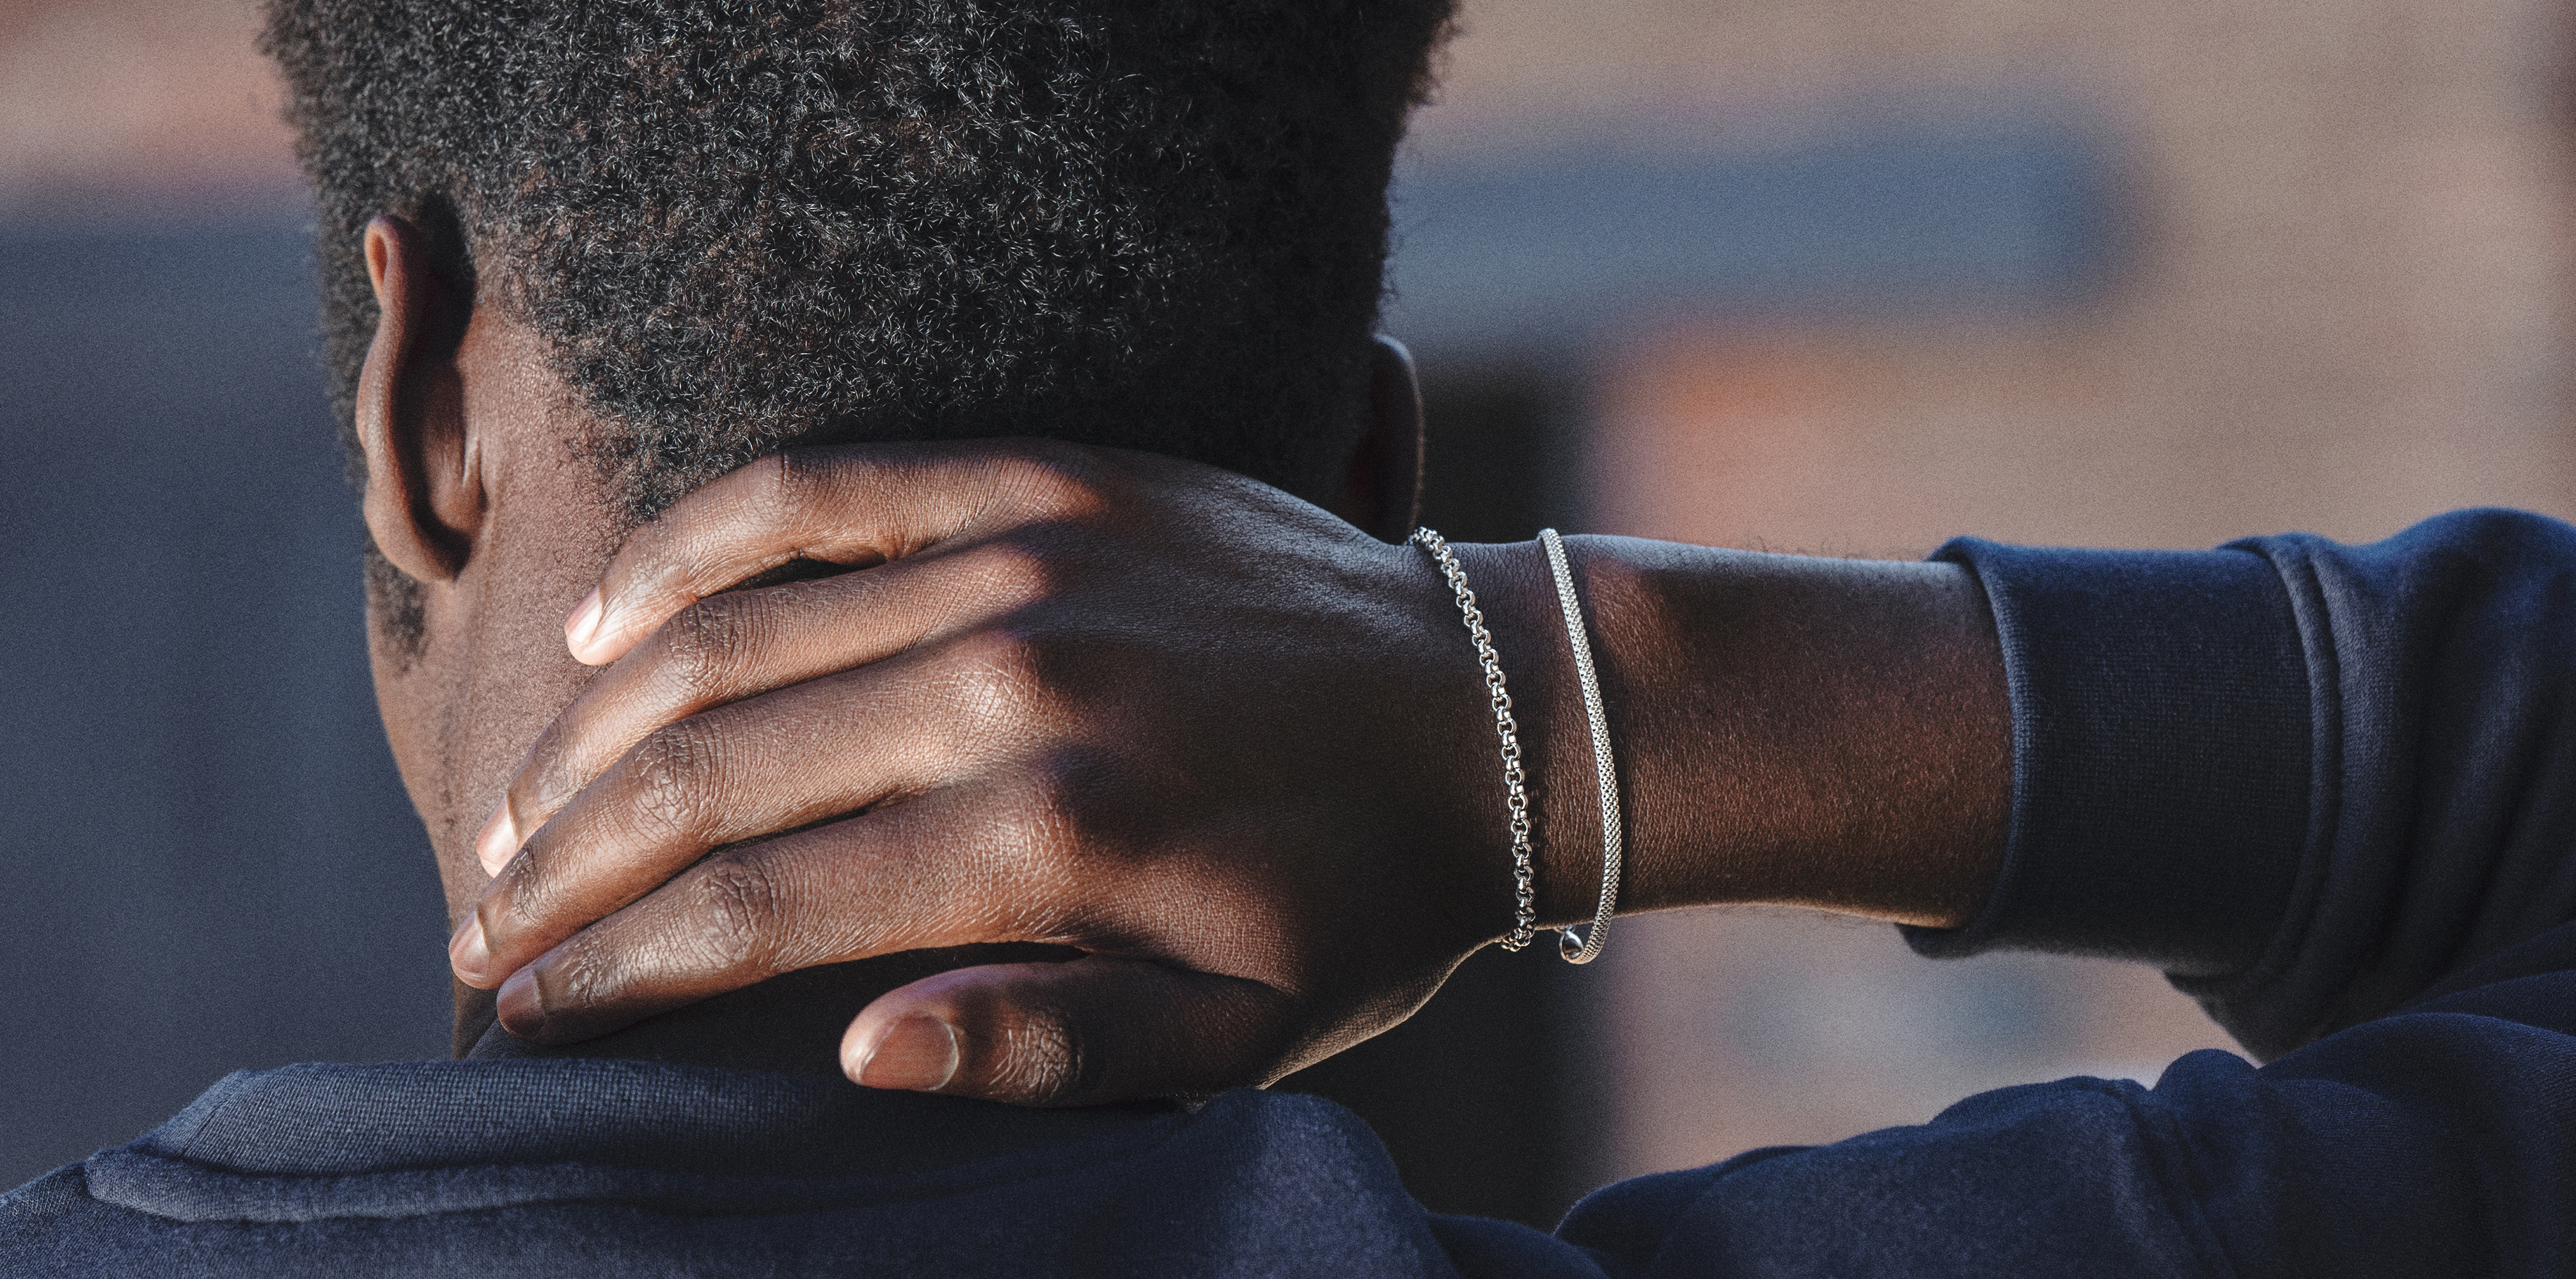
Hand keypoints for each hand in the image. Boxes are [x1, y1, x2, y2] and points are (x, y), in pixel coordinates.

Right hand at [448, 438, 2009, 1104]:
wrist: (1495, 711)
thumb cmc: (1362, 902)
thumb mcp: (1240, 1032)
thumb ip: (1047, 1048)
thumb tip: (850, 1058)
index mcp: (1053, 836)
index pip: (761, 908)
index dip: (616, 968)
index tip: (522, 1010)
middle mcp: (1016, 683)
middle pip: (712, 773)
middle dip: (569, 858)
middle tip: (484, 919)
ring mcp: (1027, 559)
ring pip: (732, 634)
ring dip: (595, 725)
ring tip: (517, 806)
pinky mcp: (1049, 474)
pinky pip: (823, 490)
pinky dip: (696, 546)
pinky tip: (610, 615)